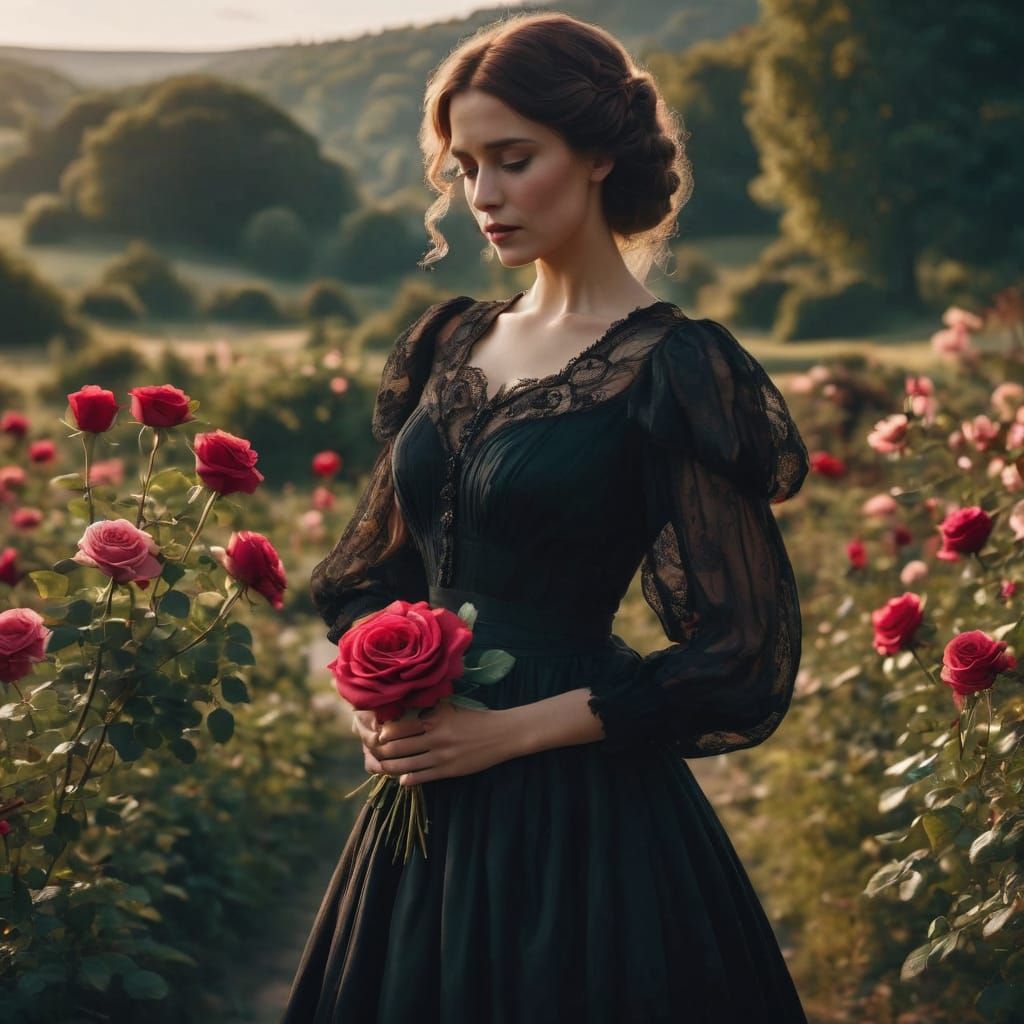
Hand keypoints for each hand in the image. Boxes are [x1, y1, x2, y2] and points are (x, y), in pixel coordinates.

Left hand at [355, 701, 515, 786]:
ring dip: (390, 767)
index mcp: (434, 718)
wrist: (501, 734)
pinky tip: (402, 780)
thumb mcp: (451, 708)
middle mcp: (435, 737)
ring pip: (406, 765)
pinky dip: (408, 779)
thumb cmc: (475, 718)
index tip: (376, 734)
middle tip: (373, 752)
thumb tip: (407, 709)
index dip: (384, 732)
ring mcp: (441, 756)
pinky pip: (422, 777)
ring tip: (383, 766)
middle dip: (382, 751)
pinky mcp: (449, 771)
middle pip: (398, 747)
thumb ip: (430, 709)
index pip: (399, 726)